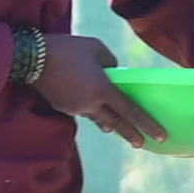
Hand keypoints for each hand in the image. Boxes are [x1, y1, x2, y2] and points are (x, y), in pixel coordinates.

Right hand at [26, 32, 169, 147]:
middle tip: (142, 144)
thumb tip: (112, 74)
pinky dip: (90, 110)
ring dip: (109, 123)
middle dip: (131, 134)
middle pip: (116, 123)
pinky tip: (89, 105)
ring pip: (98, 118)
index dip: (147, 124)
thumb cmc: (68, 48)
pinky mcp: (62, 108)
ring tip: (116, 128)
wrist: (33, 57)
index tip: (160, 135)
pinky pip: (82, 111)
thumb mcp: (96, 48)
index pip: (130, 111)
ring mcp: (75, 108)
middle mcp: (91, 104)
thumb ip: (110, 63)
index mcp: (103, 89)